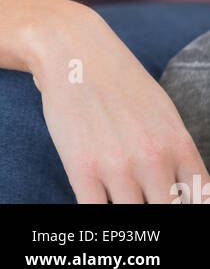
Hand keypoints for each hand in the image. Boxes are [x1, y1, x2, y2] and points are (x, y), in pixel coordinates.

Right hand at [34, 5, 209, 203]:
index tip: (168, 203)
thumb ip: (179, 157)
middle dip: (154, 211)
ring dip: (126, 210)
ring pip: (133, 220)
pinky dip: (98, 214)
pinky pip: (96, 214)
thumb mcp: (163, 113)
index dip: (186, 210)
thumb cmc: (118, 79)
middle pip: (166, 215)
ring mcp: (118, 166)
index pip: (200, 202)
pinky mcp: (83, 169)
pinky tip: (97, 199)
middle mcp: (154, 159)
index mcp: (179, 145)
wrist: (71, 48)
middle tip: (139, 200)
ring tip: (116, 197)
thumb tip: (191, 195)